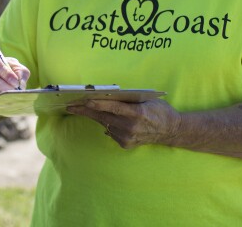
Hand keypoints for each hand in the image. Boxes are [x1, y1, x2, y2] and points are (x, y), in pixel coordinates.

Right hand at [0, 48, 29, 101]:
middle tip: (15, 91)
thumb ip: (19, 70)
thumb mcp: (14, 65)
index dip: (5, 73)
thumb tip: (19, 82)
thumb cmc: (4, 69)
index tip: (15, 81)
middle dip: (4, 86)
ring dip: (1, 95)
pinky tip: (4, 101)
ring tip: (12, 96)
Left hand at [67, 99, 181, 148]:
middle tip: (70, 106)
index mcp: (137, 113)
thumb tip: (107, 96)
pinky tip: (108, 119)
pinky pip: (110, 131)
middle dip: (85, 110)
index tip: (84, 100)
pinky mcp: (126, 144)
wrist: (171, 130)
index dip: (98, 103)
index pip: (113, 107)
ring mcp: (127, 137)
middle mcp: (131, 127)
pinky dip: (108, 124)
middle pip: (103, 116)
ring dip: (95, 116)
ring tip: (82, 108)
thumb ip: (128, 100)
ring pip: (104, 124)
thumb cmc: (159, 110)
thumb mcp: (146, 100)